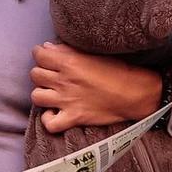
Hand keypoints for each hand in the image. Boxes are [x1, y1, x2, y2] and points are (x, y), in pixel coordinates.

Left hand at [32, 41, 164, 133]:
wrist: (136, 93)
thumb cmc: (118, 70)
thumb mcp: (93, 53)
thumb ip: (68, 50)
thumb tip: (46, 47)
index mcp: (69, 62)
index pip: (39, 55)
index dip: (40, 55)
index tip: (47, 57)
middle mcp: (64, 81)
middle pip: (35, 75)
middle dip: (41, 73)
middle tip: (52, 75)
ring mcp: (67, 101)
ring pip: (36, 96)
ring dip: (42, 94)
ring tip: (52, 93)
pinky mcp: (74, 118)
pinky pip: (50, 124)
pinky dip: (49, 120)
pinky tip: (55, 113)